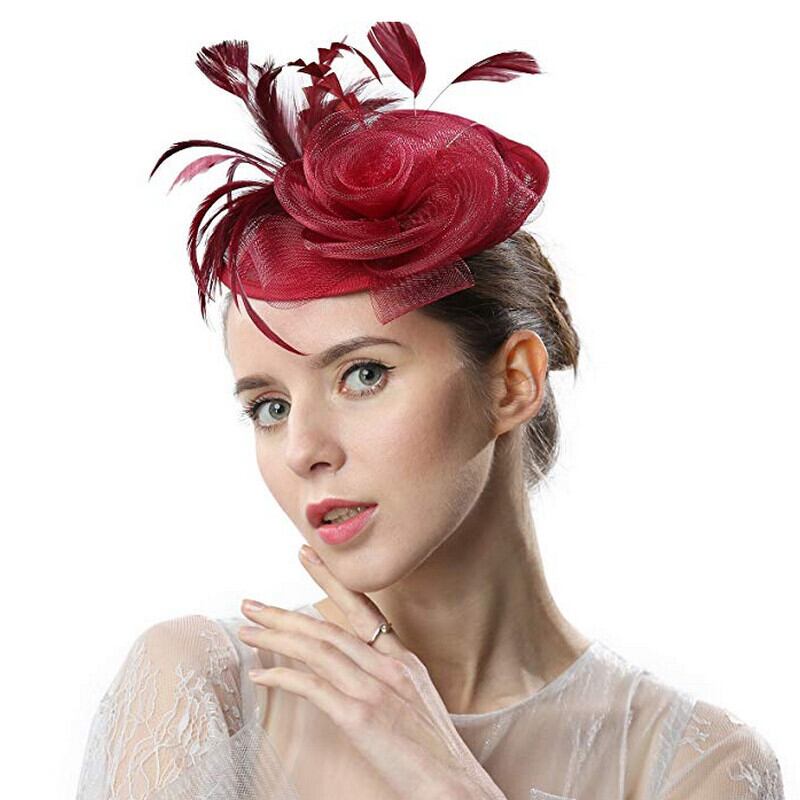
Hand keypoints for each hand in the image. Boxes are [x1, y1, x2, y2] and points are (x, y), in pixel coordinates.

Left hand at [237, 544, 505, 799]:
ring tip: (247, 628)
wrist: (457, 787)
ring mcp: (375, 689)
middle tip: (251, 601)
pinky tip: (261, 675)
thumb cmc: (436, 752)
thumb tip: (354, 663)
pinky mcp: (361, 717)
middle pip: (327, 628)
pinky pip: (312, 687)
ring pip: (316, 649)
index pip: (362, 607)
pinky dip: (283, 677)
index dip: (331, 580)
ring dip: (276, 636)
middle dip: (284, 612)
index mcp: (404, 659)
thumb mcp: (418, 700)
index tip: (306, 556)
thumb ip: (388, 676)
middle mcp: (389, 666)